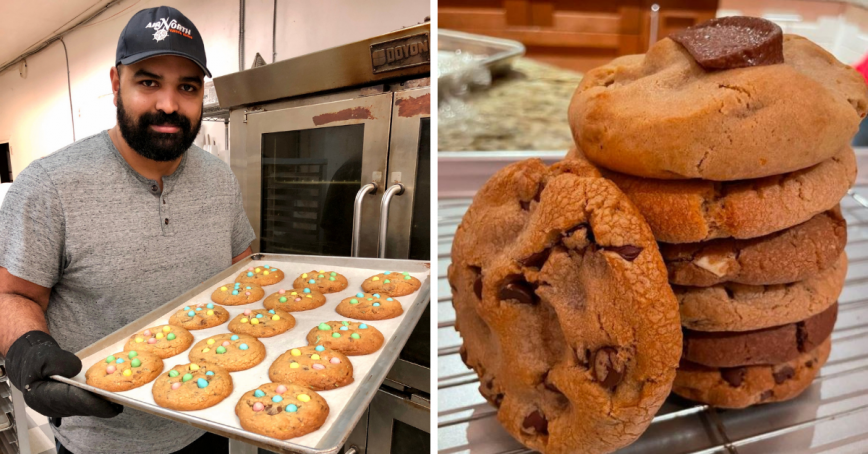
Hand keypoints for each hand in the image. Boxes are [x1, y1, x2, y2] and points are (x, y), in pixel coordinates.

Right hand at [6, 331, 121, 417]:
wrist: (28, 362)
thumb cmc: (36, 358)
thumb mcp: (45, 355)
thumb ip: (60, 362)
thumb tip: (77, 371)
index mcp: (40, 396)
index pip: (70, 401)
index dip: (91, 402)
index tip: (110, 401)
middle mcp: (49, 407)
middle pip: (79, 408)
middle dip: (101, 405)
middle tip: (121, 401)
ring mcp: (57, 408)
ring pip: (82, 409)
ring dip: (100, 405)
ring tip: (119, 399)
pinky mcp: (64, 406)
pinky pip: (82, 406)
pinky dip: (95, 402)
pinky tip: (108, 396)